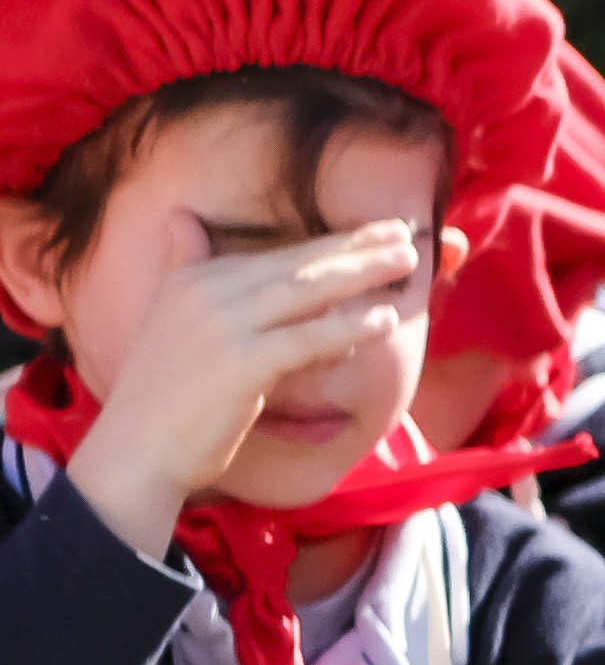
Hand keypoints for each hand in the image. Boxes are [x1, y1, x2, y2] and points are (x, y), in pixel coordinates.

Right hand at [64, 216, 432, 551]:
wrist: (138, 448)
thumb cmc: (168, 392)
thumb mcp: (172, 317)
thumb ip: (188, 266)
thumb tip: (184, 217)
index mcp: (194, 277)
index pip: (277, 254)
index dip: (331, 241)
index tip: (379, 229)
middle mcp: (206, 291)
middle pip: (295, 263)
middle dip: (354, 245)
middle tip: (404, 232)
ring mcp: (222, 326)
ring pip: (303, 290)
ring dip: (359, 272)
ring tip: (407, 260)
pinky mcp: (239, 363)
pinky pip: (303, 339)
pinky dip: (345, 328)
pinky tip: (383, 320)